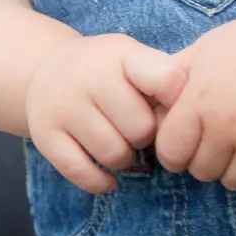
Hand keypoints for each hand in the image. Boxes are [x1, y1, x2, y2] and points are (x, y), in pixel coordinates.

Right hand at [25, 33, 184, 193]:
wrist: (43, 69)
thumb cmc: (104, 69)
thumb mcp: (132, 58)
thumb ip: (163, 80)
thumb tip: (192, 119)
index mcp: (119, 53)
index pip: (168, 81)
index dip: (177, 104)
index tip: (168, 108)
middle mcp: (87, 76)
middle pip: (142, 130)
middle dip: (144, 135)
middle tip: (134, 127)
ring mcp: (63, 106)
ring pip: (115, 156)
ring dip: (124, 158)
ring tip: (118, 141)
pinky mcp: (45, 136)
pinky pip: (84, 174)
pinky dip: (102, 181)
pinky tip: (107, 175)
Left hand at [153, 3, 235, 194]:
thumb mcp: (203, 50)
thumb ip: (172, 80)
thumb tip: (147, 105)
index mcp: (200, 100)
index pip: (169, 153)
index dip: (173, 149)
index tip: (184, 139)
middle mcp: (228, 127)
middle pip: (199, 171)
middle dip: (203, 157)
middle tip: (216, 136)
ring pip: (232, 183)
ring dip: (232, 168)